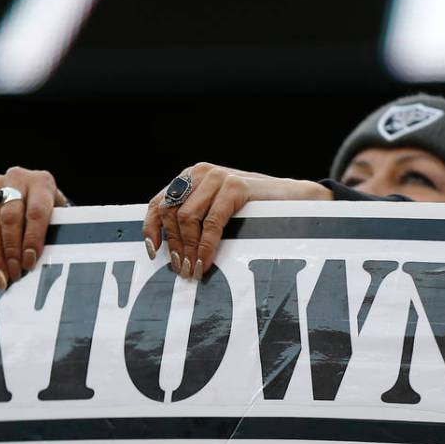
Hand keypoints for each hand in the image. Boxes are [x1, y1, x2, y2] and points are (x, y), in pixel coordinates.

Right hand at [0, 167, 67, 288]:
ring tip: (1, 276)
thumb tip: (35, 262)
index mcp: (41, 182)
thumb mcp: (56, 218)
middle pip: (10, 219)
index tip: (29, 263)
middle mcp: (16, 178)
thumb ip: (50, 234)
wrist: (29, 194)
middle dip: (11, 251)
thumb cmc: (46, 212)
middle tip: (14, 274)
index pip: (36, 212)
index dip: (32, 240)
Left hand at [143, 162, 332, 279]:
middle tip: (181, 270)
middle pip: (170, 212)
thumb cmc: (252, 210)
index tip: (154, 253)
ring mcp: (217, 176)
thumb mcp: (216, 210)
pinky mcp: (234, 186)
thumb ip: (194, 219)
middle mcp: (200, 173)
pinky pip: (211, 223)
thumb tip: (170, 251)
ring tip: (193, 270)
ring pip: (187, 218)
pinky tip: (206, 262)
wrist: (293, 198)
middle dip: (174, 245)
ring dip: (188, 249)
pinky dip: (206, 246)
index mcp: (190, 177)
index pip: (157, 203)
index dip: (151, 229)